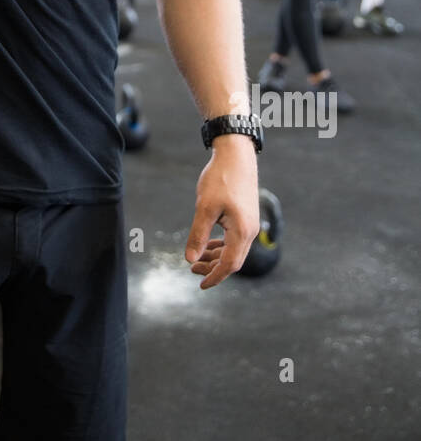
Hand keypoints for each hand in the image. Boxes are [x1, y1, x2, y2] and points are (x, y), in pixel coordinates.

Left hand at [185, 138, 259, 288]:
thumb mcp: (205, 208)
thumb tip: (190, 259)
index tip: (200, 285)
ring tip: (197, 260)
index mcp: (241, 231)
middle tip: (193, 271)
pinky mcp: (246, 217)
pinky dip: (221, 246)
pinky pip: (234, 239)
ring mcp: (249, 224)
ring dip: (216, 257)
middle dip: (213, 268)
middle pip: (233, 260)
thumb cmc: (220, 179)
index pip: (229, 264)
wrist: (236, 155)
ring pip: (233, 250)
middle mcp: (250, 230)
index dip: (214, 277)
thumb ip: (198, 235)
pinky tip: (208, 245)